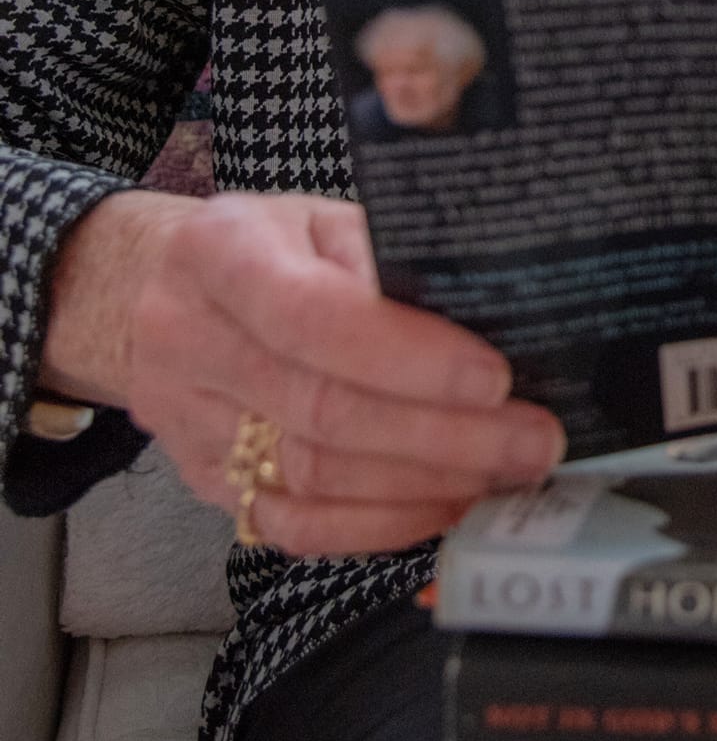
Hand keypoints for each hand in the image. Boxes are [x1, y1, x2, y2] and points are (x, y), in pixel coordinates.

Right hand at [41, 189, 563, 555]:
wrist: (160, 290)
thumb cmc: (270, 244)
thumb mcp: (321, 216)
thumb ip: (390, 254)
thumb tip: (495, 309)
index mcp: (220, 252)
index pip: (313, 317)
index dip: (408, 357)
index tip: (494, 377)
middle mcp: (190, 340)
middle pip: (324, 410)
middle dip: (444, 434)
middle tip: (532, 440)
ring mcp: (188, 422)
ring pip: (314, 477)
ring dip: (424, 484)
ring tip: (505, 473)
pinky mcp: (204, 483)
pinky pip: (295, 525)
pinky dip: (378, 524)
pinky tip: (444, 505)